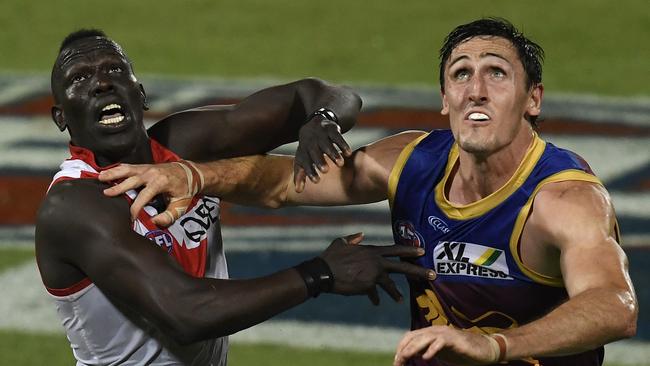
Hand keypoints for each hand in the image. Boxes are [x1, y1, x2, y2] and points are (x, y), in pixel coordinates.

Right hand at [98, 162, 190, 226]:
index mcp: (160, 183)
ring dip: (113, 173)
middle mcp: (151, 173)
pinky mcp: (144, 166)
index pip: (143, 197)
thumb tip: (154, 222)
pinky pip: (128, 167)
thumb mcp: (181, 205)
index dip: (135, 209)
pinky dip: (117, 169)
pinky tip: (107, 172)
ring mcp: (147, 168)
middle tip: (106, 194)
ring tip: (100, 177)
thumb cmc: (185, 189)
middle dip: (118, 187)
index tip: (130, 219)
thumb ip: (169, 216)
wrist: (190, 172)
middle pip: (131, 181)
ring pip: (127, 170)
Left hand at [294, 116, 351, 191]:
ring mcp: (320, 135)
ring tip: (340, 164)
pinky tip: (348, 154)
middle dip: (319, 161)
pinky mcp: (331, 129)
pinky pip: (337, 136)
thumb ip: (300, 175)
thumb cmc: (308, 148)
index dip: (310, 171)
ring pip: (327, 144)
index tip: (317, 181)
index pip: (305, 162)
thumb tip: (298, 191)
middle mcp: (311, 142)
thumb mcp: (302, 159)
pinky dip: (343, 145)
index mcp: (303, 151)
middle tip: (326, 171)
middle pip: (314, 152)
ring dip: (333, 154)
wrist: (312, 124)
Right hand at [321, 233, 435, 304]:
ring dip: (395, 293)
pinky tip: (376, 302)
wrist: (324, 272)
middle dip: (418, 271)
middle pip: (402, 267)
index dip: (409, 250)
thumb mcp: (341, 243)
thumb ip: (353, 239)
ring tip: (400, 299)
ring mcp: (373, 275)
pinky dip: (375, 298)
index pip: (395, 249)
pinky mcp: (368, 287)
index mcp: (372, 251)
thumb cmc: (331, 257)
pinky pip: (374, 294)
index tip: (422, 252)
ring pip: (390, 285)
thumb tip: (361, 235)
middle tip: (432, 275)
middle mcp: (376, 262)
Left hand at [394, 326, 498, 365]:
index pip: (410, 336)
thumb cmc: (462, 351)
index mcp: (431, 333)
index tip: (397, 361)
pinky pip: (441, 342)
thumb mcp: (441, 352)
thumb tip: (412, 354)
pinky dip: (432, 349)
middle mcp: (436, 330)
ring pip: (424, 338)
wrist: (485, 349)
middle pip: (414, 337)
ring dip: (413, 348)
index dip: (401, 347)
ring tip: (406, 357)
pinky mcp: (455, 339)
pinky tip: (426, 358)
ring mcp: (446, 333)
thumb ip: (427, 350)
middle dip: (404, 350)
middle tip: (398, 363)